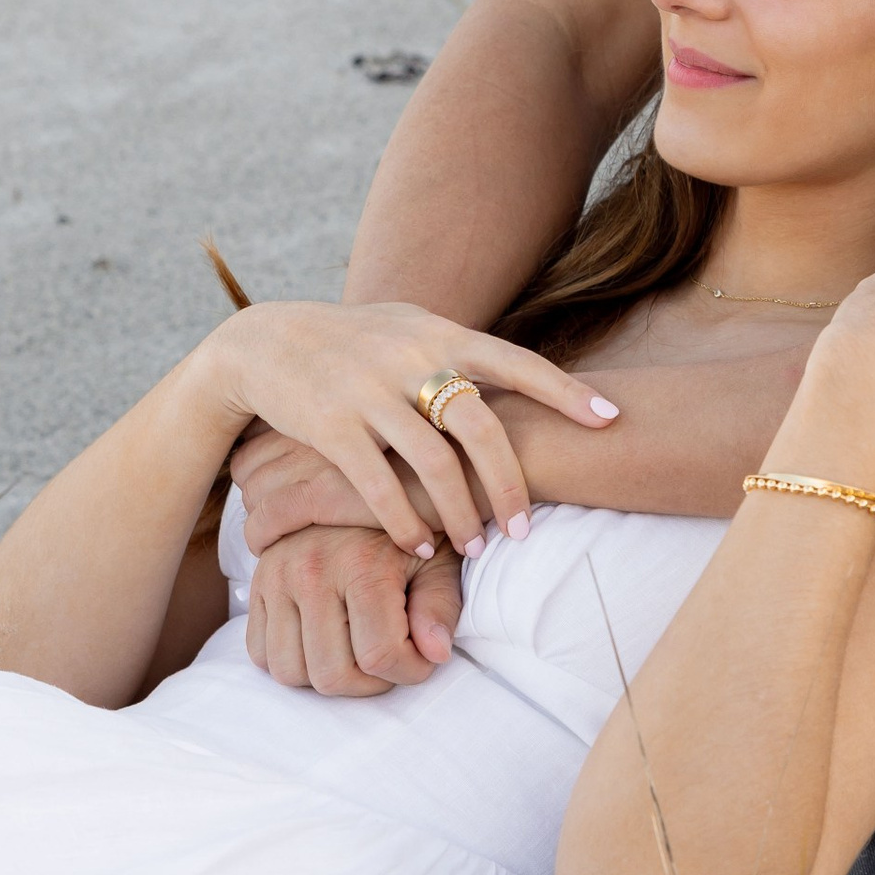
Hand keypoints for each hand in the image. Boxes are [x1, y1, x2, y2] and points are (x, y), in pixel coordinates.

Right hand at [202, 303, 617, 562]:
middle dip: (510, 484)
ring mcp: (369, 392)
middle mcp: (409, 358)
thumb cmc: (351, 341)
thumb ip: (460, 350)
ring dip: (460, 514)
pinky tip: (420, 547)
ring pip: (433, 464)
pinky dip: (404, 522)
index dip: (565, 392)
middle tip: (525, 530)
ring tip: (475, 548)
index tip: (610, 419)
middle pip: (480, 426)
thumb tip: (525, 377)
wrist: (263, 340)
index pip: (516, 362)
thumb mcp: (408, 327)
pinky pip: (378, 484)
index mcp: (438, 334)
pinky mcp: (331, 425)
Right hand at [246, 525, 467, 694]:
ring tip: (357, 653)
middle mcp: (309, 570)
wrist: (357, 491)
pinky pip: (259, 653)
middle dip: (369, 684)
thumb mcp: (437, 561)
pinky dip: (291, 662)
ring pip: (290, 673)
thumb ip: (439, 607)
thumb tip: (436, 654)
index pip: (380, 656)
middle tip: (391, 660)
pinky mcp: (256, 586)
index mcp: (361, 564)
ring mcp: (275, 579)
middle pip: (330, 675)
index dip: (410, 672)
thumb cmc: (406, 533)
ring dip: (327, 678)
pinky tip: (324, 644)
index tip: (424, 659)